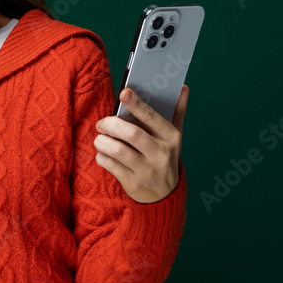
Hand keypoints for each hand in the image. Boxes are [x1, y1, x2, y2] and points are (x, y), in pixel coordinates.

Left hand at [93, 85, 188, 202]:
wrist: (165, 195)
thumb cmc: (165, 157)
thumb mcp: (174, 137)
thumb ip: (177, 112)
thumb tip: (183, 88)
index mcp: (171, 137)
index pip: (152, 117)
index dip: (136, 104)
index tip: (124, 93)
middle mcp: (160, 153)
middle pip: (132, 134)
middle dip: (111, 124)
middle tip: (101, 123)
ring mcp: (147, 170)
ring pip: (118, 150)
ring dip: (103, 141)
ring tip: (99, 138)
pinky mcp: (133, 183)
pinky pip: (111, 165)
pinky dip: (102, 156)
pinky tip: (103, 153)